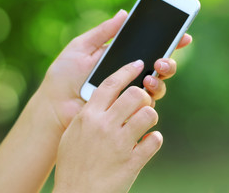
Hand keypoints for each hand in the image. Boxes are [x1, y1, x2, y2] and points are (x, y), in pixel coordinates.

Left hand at [38, 10, 191, 129]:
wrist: (55, 105)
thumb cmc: (64, 76)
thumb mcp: (82, 46)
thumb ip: (104, 31)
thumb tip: (124, 13)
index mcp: (121, 58)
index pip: (149, 48)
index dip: (168, 42)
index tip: (183, 35)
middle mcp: (130, 75)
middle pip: (159, 67)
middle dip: (168, 62)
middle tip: (162, 59)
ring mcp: (130, 93)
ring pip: (158, 85)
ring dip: (162, 77)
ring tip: (153, 73)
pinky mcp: (128, 111)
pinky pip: (148, 103)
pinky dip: (151, 93)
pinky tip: (145, 85)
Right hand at [54, 60, 161, 192]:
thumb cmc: (73, 164)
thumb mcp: (73, 134)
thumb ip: (89, 115)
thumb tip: (106, 100)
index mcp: (88, 116)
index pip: (111, 83)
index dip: (127, 71)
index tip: (139, 65)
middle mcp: (104, 126)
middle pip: (135, 94)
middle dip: (144, 96)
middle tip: (142, 105)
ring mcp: (119, 144)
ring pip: (149, 113)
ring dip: (150, 117)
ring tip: (145, 125)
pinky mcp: (133, 162)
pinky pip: (155, 140)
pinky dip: (153, 139)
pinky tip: (146, 143)